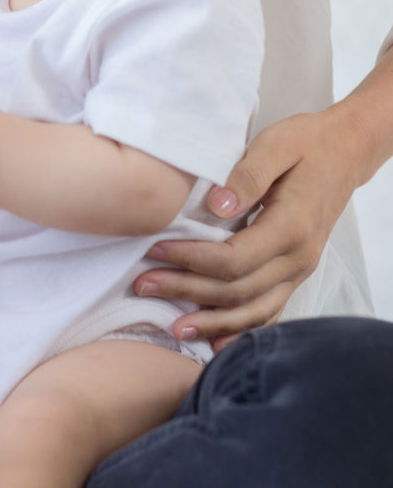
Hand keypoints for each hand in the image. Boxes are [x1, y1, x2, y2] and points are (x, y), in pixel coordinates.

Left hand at [134, 109, 360, 349]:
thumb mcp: (275, 145)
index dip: (191, 260)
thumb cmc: (306, 143)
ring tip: (173, 328)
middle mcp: (298, 257)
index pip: (233, 258)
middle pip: (237, 290)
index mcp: (291, 227)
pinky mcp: (294, 272)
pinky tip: (216, 343)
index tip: (154, 250)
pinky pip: (269, 310)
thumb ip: (247, 175)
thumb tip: (217, 205)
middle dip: (187, 291)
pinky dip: (242, 329)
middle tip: (142, 286)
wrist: (345, 151)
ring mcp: (299, 269)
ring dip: (212, 322)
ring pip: (254, 310)